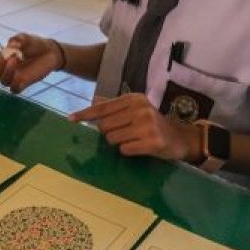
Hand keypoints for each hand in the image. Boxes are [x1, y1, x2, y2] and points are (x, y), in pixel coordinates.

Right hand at [0, 34, 62, 93]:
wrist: (50, 51)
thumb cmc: (33, 44)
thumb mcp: (25, 38)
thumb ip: (18, 40)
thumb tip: (11, 46)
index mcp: (0, 61)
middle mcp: (4, 71)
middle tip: (7, 53)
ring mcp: (14, 78)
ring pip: (3, 81)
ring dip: (7, 70)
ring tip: (17, 57)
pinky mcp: (24, 83)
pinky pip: (15, 89)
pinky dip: (15, 82)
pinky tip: (20, 72)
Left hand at [69, 94, 199, 160]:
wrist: (179, 138)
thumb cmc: (151, 123)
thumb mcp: (135, 109)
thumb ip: (114, 106)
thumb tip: (93, 101)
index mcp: (134, 99)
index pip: (102, 108)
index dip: (85, 114)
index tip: (71, 119)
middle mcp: (140, 109)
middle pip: (104, 126)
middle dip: (109, 132)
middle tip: (124, 133)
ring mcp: (147, 126)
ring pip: (112, 139)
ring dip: (118, 142)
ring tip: (133, 139)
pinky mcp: (152, 142)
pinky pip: (124, 149)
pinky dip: (128, 150)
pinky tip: (140, 147)